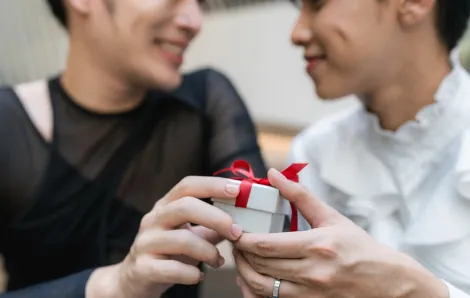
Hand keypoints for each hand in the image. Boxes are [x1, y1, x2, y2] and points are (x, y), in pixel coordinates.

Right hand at [86, 176, 242, 297]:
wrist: (134, 279)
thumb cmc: (168, 252)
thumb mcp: (189, 234)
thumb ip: (212, 226)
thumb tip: (243, 218)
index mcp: (165, 206)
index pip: (187, 185)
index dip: (213, 185)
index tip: (237, 190)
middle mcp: (153, 220)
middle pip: (185, 206)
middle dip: (217, 217)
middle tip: (237, 232)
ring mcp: (146, 243)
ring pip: (182, 239)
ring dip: (209, 251)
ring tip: (218, 261)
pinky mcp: (143, 268)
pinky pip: (173, 269)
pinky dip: (192, 274)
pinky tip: (199, 276)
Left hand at [233, 169, 449, 297]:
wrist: (387, 282)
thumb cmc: (359, 247)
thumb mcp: (332, 217)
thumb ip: (299, 195)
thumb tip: (274, 174)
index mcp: (317, 245)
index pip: (266, 244)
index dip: (242, 238)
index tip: (234, 230)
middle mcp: (313, 272)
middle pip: (260, 264)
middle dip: (240, 252)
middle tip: (234, 241)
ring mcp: (311, 293)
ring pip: (262, 287)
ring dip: (244, 272)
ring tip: (241, 258)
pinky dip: (256, 291)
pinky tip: (252, 278)